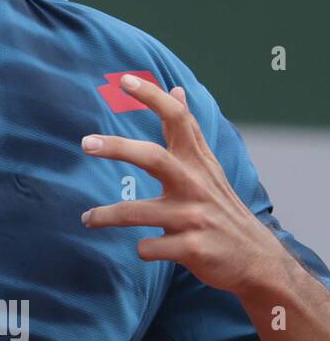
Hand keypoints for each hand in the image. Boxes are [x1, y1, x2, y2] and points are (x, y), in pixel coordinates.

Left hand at [79, 74, 289, 294]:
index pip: (177, 119)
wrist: (255, 259)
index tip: (124, 80)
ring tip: (87, 219)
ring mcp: (193, 217)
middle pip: (153, 157)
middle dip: (117, 148)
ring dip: (107, 215)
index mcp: (197, 162)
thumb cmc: (220, 206)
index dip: (152, 97)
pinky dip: (143, 248)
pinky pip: (149, 246)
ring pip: (137, 211)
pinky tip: (147, 248)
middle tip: (85, 142)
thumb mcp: (208, 166)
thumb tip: (177, 89)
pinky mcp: (191, 248)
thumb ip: (188, 132)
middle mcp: (196, 185)